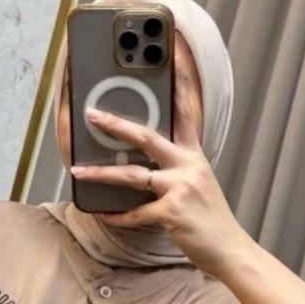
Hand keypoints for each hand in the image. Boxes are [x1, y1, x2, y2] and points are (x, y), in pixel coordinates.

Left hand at [68, 76, 251, 277]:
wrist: (228, 248)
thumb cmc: (207, 218)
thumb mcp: (196, 184)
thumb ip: (174, 169)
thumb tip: (140, 163)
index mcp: (195, 155)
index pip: (187, 111)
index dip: (182, 81)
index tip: (172, 55)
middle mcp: (189, 166)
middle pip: (148, 136)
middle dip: (116, 125)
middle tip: (92, 114)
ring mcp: (180, 188)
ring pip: (132, 174)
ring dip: (100, 173)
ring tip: (76, 170)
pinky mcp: (171, 212)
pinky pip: (133, 213)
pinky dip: (116, 216)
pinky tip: (103, 215)